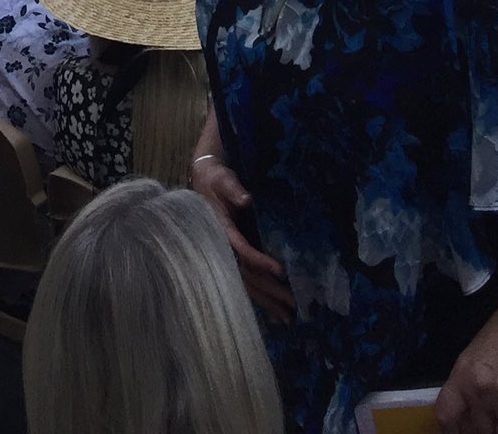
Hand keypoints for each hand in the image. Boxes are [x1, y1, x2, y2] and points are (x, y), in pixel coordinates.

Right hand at [190, 156, 293, 322]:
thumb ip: (233, 189)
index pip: (243, 250)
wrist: (204, 182)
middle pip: (247, 275)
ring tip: (288, 318)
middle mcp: (224, 248)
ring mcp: (229, 255)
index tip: (281, 272)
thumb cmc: (216, 180)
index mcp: (222, 231)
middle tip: (292, 304)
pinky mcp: (234, 257)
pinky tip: (275, 311)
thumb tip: (246, 199)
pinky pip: (247, 281)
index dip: (260, 262)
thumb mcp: (223, 179)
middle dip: (269, 290)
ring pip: (247, 283)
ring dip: (267, 301)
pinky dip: (260, 296)